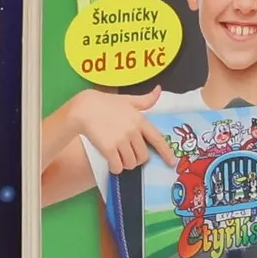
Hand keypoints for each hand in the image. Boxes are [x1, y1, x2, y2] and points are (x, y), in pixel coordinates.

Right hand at [40, 86, 176, 203]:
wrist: (84, 108)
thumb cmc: (106, 103)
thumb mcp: (128, 99)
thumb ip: (145, 100)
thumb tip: (159, 89)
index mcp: (140, 120)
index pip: (158, 139)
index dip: (166, 152)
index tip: (172, 162)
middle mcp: (133, 131)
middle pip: (143, 156)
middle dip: (138, 159)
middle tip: (130, 155)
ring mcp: (121, 140)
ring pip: (131, 163)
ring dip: (127, 164)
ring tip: (120, 157)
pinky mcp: (108, 149)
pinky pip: (118, 166)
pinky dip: (116, 168)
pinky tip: (112, 163)